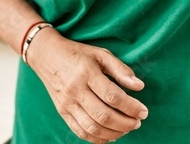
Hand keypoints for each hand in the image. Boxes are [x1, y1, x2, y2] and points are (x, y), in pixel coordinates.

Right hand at [27, 28, 147, 142]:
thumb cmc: (77, 54)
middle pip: (103, 115)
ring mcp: (67, 103)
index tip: (143, 112)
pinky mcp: (62, 112)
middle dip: (125, 123)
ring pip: (92, 127)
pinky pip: (80, 132)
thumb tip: (139, 86)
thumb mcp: (100, 53)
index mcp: (86, 72)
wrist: (46, 55)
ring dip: (114, 133)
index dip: (131, 107)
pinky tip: (110, 135)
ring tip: (126, 129)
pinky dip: (97, 139)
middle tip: (137, 122)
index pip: (112, 96)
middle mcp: (75, 90)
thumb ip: (120, 69)